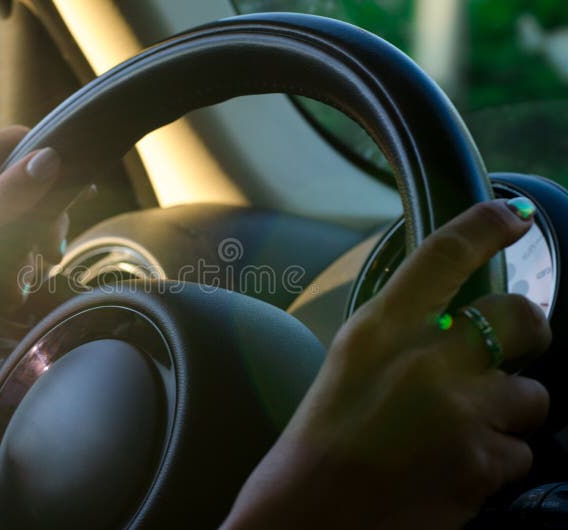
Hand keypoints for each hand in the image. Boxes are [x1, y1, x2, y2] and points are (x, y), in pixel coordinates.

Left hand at [0, 126, 62, 341]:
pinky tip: (9, 293)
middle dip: (43, 218)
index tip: (75, 196)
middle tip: (51, 253)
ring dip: (28, 247)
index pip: (16, 141)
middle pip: (20, 182)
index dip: (49, 161)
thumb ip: (6, 195)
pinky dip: (9, 263)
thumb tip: (52, 158)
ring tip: (26, 282)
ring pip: (13, 215)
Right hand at [223, 200, 551, 528]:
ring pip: (532, 396)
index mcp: (377, 331)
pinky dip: (497, 460)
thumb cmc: (315, 448)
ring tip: (464, 434)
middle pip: (519, 315)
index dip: (485, 225)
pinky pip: (520, 452)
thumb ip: (398, 340)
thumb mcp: (347, 371)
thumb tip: (449, 326)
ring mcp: (459, 413)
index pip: (442, 256)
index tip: (511, 216)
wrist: (310, 521)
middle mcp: (424, 362)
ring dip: (508, 413)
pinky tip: (457, 471)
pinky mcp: (481, 465)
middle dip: (530, 329)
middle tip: (518, 346)